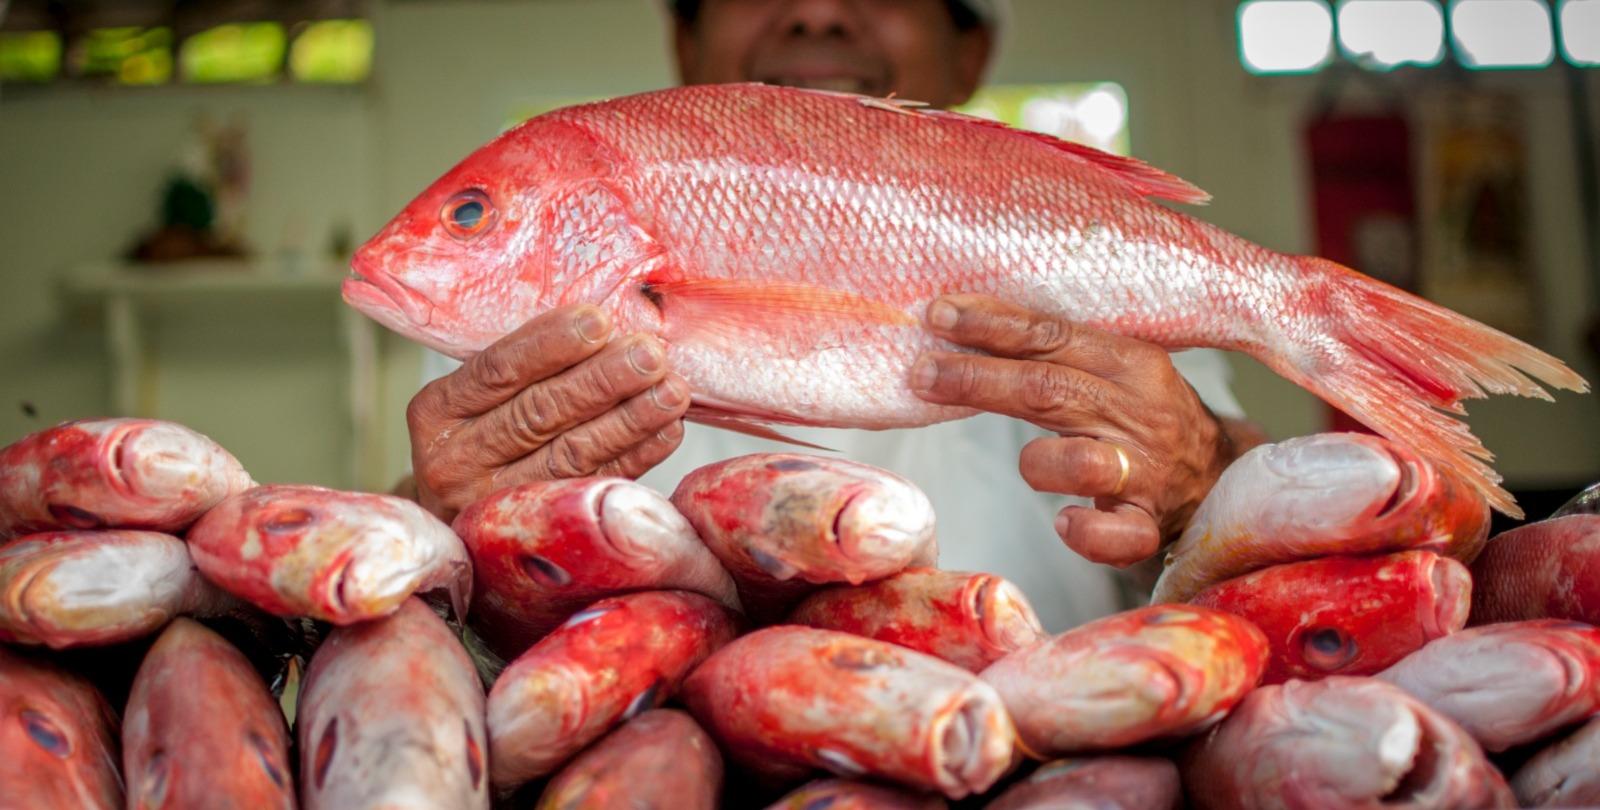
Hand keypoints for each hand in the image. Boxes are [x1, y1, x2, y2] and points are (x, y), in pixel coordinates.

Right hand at [405, 305, 689, 521]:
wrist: (453, 523)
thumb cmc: (476, 434)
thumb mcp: (472, 398)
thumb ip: (521, 367)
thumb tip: (605, 324)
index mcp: (436, 411)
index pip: (498, 370)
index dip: (551, 345)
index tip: (600, 321)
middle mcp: (457, 460)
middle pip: (539, 412)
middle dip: (602, 380)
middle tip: (651, 354)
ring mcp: (495, 501)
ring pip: (572, 453)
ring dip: (630, 419)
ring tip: (672, 390)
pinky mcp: (535, 528)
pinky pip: (594, 484)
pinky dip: (636, 456)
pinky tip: (666, 430)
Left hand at [908, 294, 1237, 567]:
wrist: (1223, 479)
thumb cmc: (1144, 418)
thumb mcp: (1115, 371)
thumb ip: (1056, 354)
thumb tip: (960, 327)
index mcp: (1132, 364)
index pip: (1054, 336)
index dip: (993, 325)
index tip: (939, 313)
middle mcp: (1140, 413)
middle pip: (1049, 391)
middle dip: (979, 380)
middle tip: (922, 372)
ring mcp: (1147, 472)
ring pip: (1082, 461)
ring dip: (1037, 461)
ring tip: (1031, 464)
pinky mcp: (1149, 525)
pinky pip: (1116, 535)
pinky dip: (1086, 531)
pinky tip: (1065, 522)